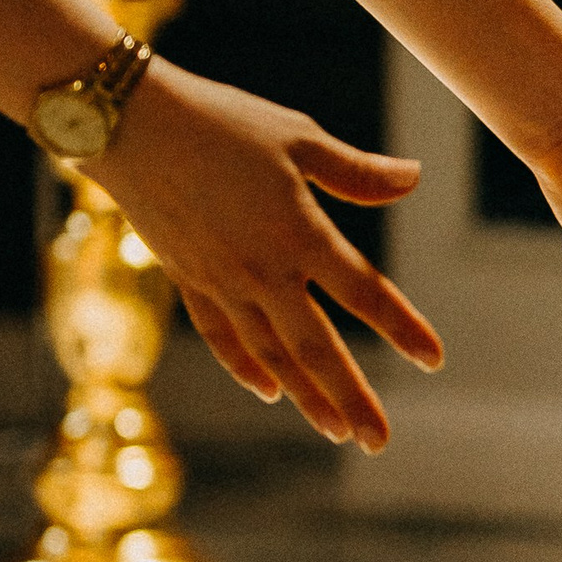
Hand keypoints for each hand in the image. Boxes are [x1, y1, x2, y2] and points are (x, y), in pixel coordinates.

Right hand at [91, 62, 440, 448]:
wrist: (126, 124)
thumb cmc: (220, 120)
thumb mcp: (297, 137)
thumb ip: (357, 171)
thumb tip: (414, 178)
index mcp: (298, 234)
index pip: (364, 291)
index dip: (402, 327)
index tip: (435, 360)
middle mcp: (261, 271)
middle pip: (316, 348)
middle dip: (351, 398)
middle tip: (379, 440)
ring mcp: (220, 281)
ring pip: (269, 354)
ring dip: (305, 396)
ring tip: (336, 430)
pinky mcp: (187, 278)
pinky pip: (221, 336)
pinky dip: (246, 367)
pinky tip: (270, 392)